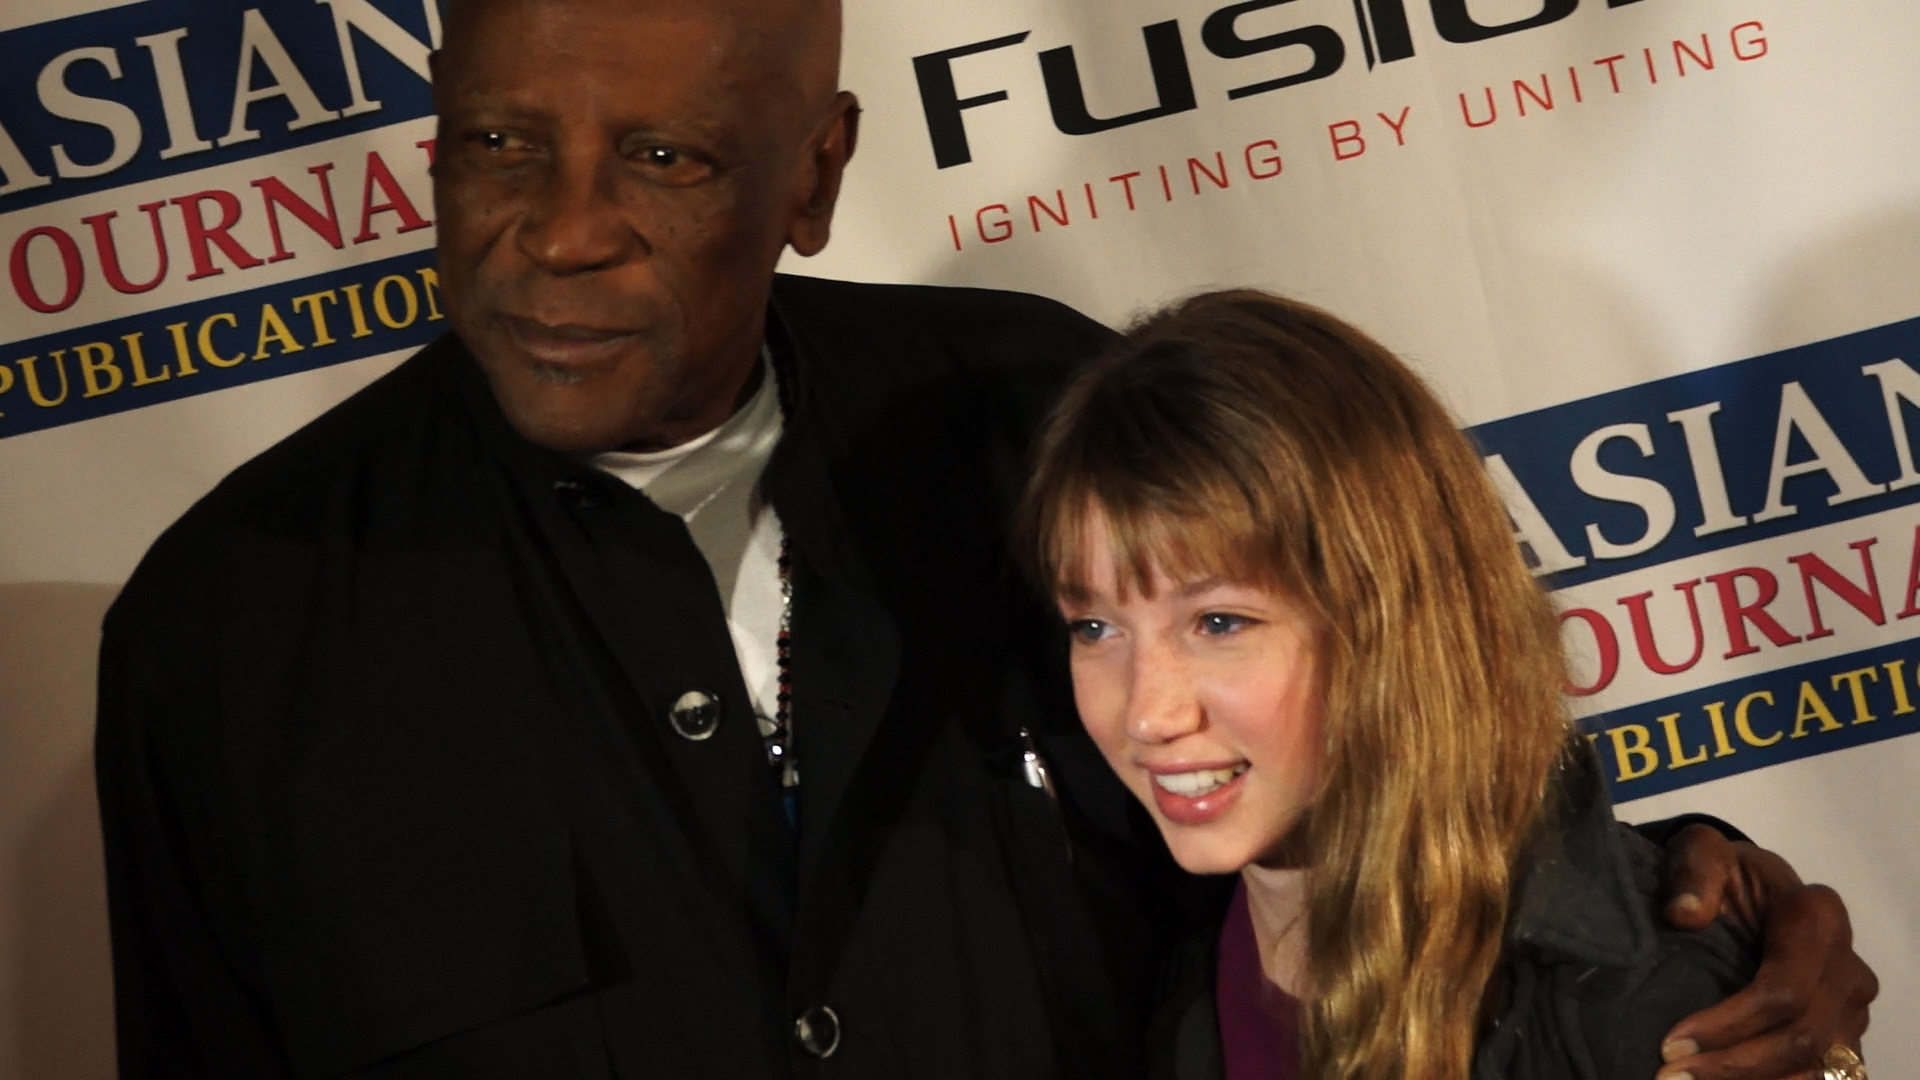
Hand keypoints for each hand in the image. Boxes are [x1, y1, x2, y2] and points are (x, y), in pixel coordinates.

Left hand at [1653, 824, 1876, 1079]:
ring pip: (1815, 1068)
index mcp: (1818, 918)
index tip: (1672, 1043)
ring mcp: (1851, 1007)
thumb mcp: (1700, 852)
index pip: (1783, 991)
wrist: (1747, 890)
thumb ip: (1693, 871)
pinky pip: (1822, 1077)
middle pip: (1802, 1038)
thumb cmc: (1723, 874)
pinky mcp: (1844, 1035)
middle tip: (1669, 1076)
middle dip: (1734, 1065)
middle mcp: (1848, 967)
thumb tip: (1685, 913)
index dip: (1729, 1024)